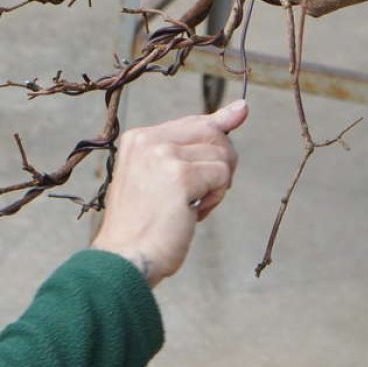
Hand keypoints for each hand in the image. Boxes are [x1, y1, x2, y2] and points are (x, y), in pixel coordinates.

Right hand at [91, 100, 248, 287]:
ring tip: (189, 207)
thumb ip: (195, 143)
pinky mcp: (180, 176)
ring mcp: (163, 156)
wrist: (125, 259)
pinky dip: (216, 197)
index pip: (193, 122)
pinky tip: (193, 213)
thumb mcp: (162, 176)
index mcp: (139, 138)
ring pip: (221, 156)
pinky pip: (222, 175)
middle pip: (212, 133)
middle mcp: (148, 141)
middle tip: (203, 193)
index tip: (241, 111)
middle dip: (221, 162)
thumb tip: (242, 108)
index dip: (219, 128)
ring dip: (217, 185)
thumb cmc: (144, 225)